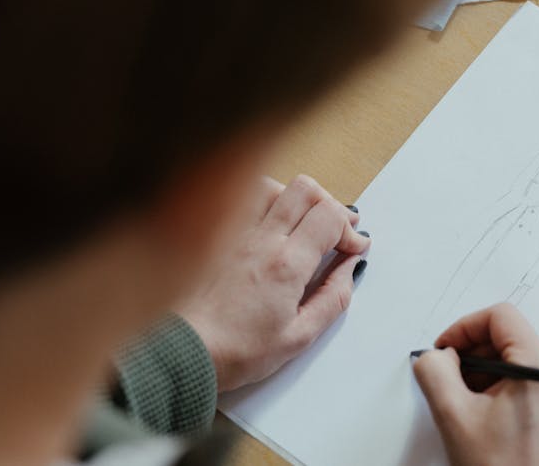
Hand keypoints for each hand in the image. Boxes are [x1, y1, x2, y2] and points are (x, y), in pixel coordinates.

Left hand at [180, 175, 370, 391]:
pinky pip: (243, 199)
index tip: (354, 247)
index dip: (350, 229)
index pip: (330, 217)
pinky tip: (272, 220)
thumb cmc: (236, 350)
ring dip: (297, 200)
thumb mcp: (299, 336)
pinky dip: (266, 200)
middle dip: (331, 205)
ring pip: (274, 187)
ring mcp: (235, 233)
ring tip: (304, 223)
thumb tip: (350, 268)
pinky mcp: (216, 235)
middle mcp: (261, 240)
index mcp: (286, 265)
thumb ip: (333, 297)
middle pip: (306, 190)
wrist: (184, 351)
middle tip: (337, 229)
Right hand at [412, 304, 538, 465]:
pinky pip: (531, 379)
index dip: (464, 328)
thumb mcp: (454, 417)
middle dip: (473, 353)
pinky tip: (485, 414)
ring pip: (519, 358)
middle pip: (511, 336)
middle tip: (448, 379)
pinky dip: (503, 386)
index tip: (444, 350)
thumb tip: (435, 354)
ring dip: (486, 371)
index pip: (501, 316)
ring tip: (467, 403)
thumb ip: (435, 372)